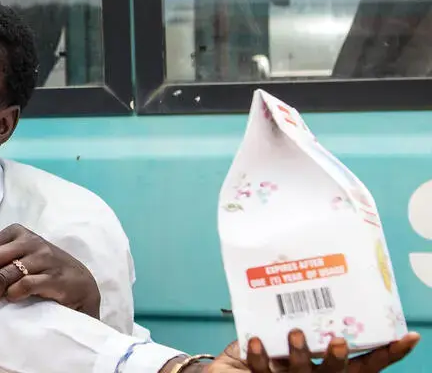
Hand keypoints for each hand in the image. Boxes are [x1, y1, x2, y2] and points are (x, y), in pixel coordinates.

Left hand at [0, 224, 99, 317]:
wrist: (81, 283)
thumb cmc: (44, 269)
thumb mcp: (16, 256)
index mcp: (17, 233)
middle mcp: (30, 241)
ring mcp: (44, 258)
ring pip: (3, 275)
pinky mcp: (55, 277)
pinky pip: (24, 285)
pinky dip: (12, 295)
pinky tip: (9, 301)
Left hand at [200, 330, 419, 372]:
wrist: (229, 370)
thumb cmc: (266, 349)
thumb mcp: (287, 330)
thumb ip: (302, 314)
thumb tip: (313, 275)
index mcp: (329, 367)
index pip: (365, 364)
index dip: (387, 353)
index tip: (408, 336)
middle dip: (339, 358)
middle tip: (339, 340)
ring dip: (300, 354)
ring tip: (296, 333)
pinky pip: (262, 372)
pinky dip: (259, 356)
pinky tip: (255, 341)